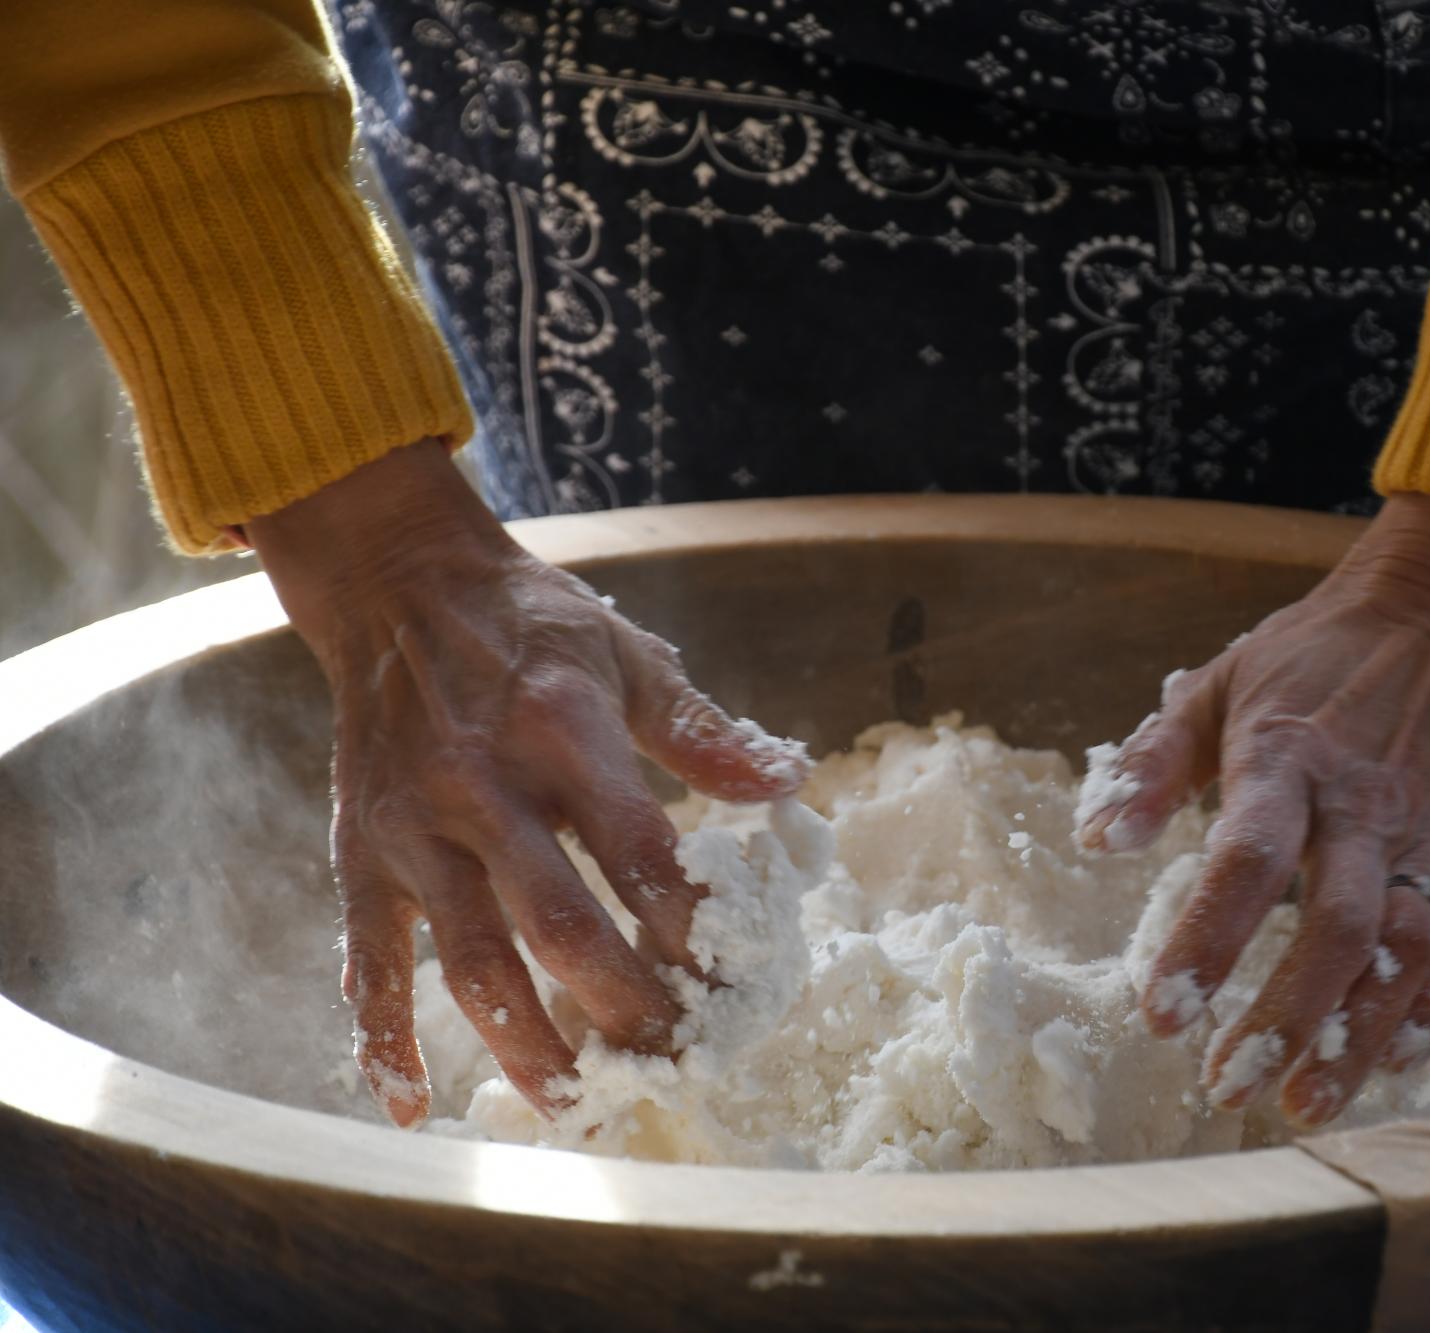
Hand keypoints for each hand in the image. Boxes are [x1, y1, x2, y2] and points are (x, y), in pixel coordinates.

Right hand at [247, 442, 807, 1125]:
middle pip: (559, 925)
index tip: (735, 986)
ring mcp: (415, 829)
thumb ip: (701, 731)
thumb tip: (788, 781)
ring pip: (470, 960)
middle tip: (675, 1064)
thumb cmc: (528, 624)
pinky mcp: (363, 854)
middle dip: (623, 1008)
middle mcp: (483, 787)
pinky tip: (410, 1104)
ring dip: (525, 1044)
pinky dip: (380, 1036)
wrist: (395, 584)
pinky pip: (367, 958)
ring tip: (577, 1105)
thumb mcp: (627, 654)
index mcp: (563, 731)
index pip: (640, 855)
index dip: (691, 931)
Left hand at [1077, 494, 1429, 1128]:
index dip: (1205, 942)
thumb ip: (1152, 764)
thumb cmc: (1311, 658)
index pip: (1247, 861)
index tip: (1160, 1015)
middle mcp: (1365, 808)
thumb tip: (1095, 839)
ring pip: (1406, 953)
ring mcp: (1428, 838)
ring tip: (1303, 1103)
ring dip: (1356, 1037)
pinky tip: (1392, 1061)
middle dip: (1283, 1018)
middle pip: (1335, 928)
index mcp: (1289, 760)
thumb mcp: (1215, 685)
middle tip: (1226, 1087)